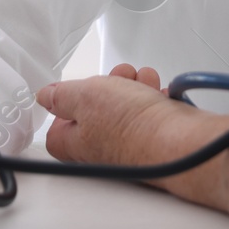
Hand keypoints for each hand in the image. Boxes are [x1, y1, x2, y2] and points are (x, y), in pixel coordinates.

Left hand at [38, 63, 228, 228]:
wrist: (183, 143)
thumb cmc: (136, 128)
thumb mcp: (86, 96)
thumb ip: (61, 94)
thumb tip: (46, 96)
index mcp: (74, 145)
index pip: (57, 125)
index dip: (68, 100)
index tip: (79, 86)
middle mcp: (100, 150)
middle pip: (95, 109)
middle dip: (110, 84)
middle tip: (119, 78)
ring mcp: (130, 146)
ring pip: (125, 107)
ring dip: (134, 86)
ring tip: (145, 83)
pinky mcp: (156, 140)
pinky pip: (150, 112)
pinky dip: (155, 97)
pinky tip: (161, 93)